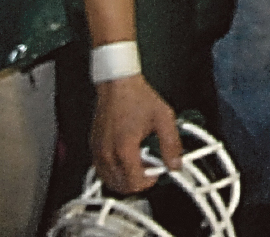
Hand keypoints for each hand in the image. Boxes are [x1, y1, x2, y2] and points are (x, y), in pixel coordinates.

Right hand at [92, 73, 181, 194]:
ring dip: (125, 178)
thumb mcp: (163, 118)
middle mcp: (107, 153)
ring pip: (109, 181)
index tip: (157, 171)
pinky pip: (102, 170)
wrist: (117, 84)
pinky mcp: (93, 147)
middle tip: (149, 167)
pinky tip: (126, 159)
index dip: (149, 181)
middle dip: (138, 181)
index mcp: (124, 148)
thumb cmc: (136, 97)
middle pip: (121, 186)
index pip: (134, 182)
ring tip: (138, 163)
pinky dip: (114, 171)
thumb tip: (175, 163)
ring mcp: (98, 151)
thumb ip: (172, 144)